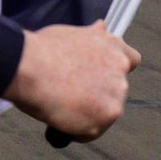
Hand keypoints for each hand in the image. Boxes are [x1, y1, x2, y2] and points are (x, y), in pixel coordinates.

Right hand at [3, 20, 139, 141]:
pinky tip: (60, 117)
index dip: (116, 70)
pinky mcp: (107, 116)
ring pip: (105, 112)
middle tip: (71, 94)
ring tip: (61, 103)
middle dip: (98, 94)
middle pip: (116, 91)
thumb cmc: (42, 50)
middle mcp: (120, 69)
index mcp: (113, 47)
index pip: (131, 60)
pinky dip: (77, 130)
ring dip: (88, 113)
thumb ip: (92, 38)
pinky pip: (92, 132)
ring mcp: (116, 94)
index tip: (102, 77)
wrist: (29, 67)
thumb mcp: (71, 34)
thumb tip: (101, 28)